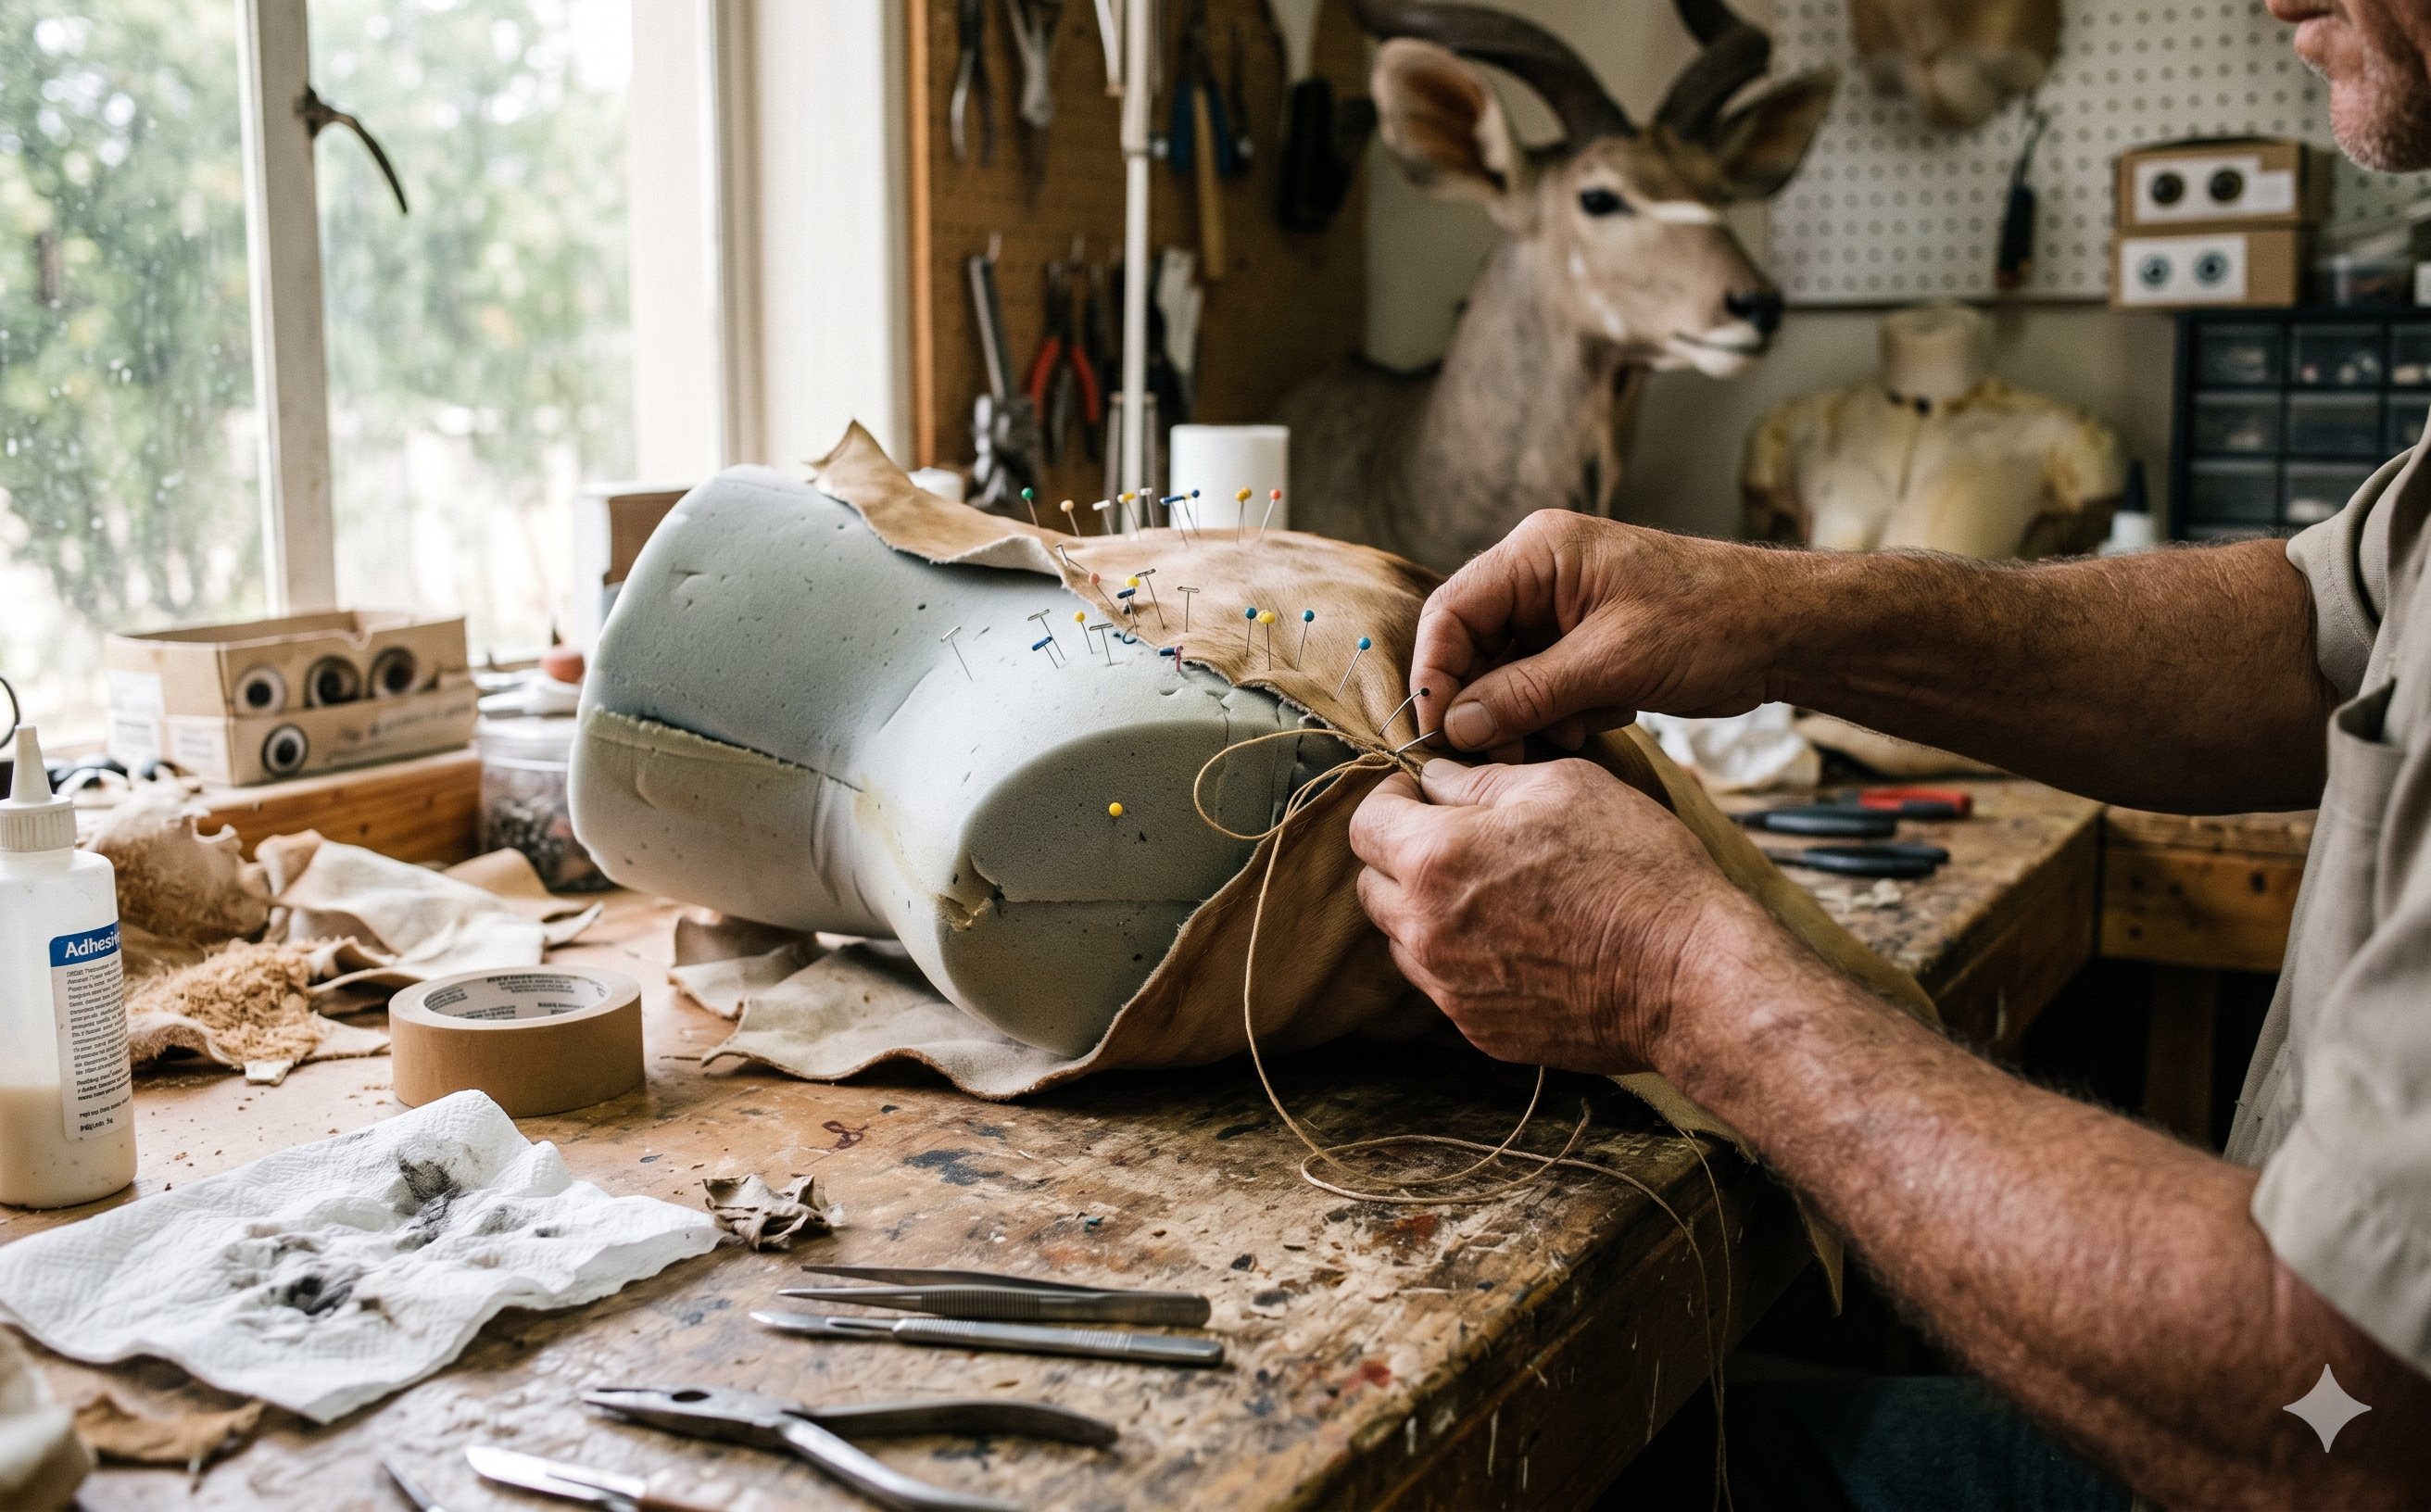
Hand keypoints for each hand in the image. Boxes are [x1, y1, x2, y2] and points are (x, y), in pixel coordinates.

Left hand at [1348, 757, 1757, 1074]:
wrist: (1690, 978)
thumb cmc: (1636, 869)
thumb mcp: (1563, 786)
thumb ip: (1479, 780)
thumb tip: (1435, 779)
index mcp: (1436, 859)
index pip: (1364, 824)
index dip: (1391, 800)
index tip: (1422, 795)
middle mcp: (1426, 931)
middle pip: (1372, 886)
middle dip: (1402, 856)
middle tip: (1459, 840)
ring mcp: (1450, 990)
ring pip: (1403, 940)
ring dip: (1429, 911)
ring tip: (1495, 893)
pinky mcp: (1479, 1031)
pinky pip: (1444, 985)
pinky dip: (1463, 959)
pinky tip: (1520, 942)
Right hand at [1411, 511, 1808, 761]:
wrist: (1785, 632)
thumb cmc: (1712, 624)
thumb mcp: (1612, 662)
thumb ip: (1526, 692)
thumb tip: (1457, 725)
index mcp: (1539, 554)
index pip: (1451, 612)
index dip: (1436, 674)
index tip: (1439, 731)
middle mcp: (1541, 576)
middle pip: (1473, 646)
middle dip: (1487, 703)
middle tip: (1504, 752)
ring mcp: (1563, 611)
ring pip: (1506, 674)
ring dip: (1529, 714)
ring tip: (1574, 730)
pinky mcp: (1585, 644)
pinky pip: (1542, 686)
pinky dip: (1561, 713)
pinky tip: (1606, 717)